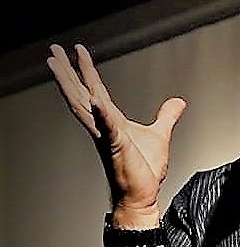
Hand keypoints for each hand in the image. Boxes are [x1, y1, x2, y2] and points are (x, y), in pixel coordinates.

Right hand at [46, 43, 185, 212]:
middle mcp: (103, 127)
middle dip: (66, 71)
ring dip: (70, 84)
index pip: (95, 90)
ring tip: (57, 64)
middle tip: (53, 50)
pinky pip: (107, 126)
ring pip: (83, 105)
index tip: (77, 51)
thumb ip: (167, 117)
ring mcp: (107, 136)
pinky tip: (96, 99)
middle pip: (79, 93)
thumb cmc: (144, 172)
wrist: (142, 197)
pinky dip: (102, 113)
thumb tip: (178, 102)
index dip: (85, 70)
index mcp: (111, 122)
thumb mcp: (160, 135)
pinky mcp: (116, 146)